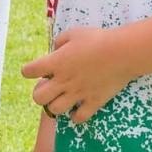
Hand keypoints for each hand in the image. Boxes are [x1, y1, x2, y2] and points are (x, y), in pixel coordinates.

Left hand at [19, 26, 134, 124]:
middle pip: (38, 97)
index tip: (37, 69)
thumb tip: (55, 50)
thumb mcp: (74, 33)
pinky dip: (75, 115)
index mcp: (56, 62)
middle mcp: (63, 80)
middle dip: (41, 93)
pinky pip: (78, 118)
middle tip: (51, 86)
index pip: (28, 71)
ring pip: (55, 110)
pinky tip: (78, 107)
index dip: (29, 71)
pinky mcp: (93, 102)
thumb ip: (59, 42)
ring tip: (63, 97)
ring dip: (56, 104)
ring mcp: (78, 93)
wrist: (123, 52)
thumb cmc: (98, 39)